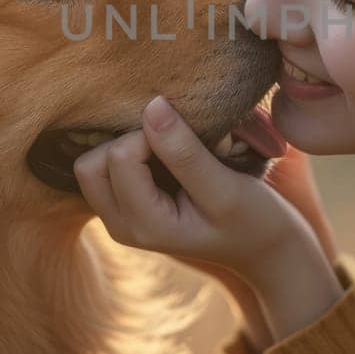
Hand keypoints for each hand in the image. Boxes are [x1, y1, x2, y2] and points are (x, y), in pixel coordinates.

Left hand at [73, 95, 343, 343]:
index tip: (191, 139)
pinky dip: (129, 151)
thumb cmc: (253, 219)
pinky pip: (105, 168)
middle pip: (90, 163)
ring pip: (92, 164)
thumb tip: (152, 106)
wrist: (264, 248)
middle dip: (128, 141)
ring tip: (170, 147)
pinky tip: (162, 152)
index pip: (119, 156)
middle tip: (173, 141)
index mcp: (143, 225)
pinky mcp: (125, 206)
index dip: (152, 134)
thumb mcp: (225, 188)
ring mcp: (120, 217)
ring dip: (126, 144)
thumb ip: (185, 151)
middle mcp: (121, 225)